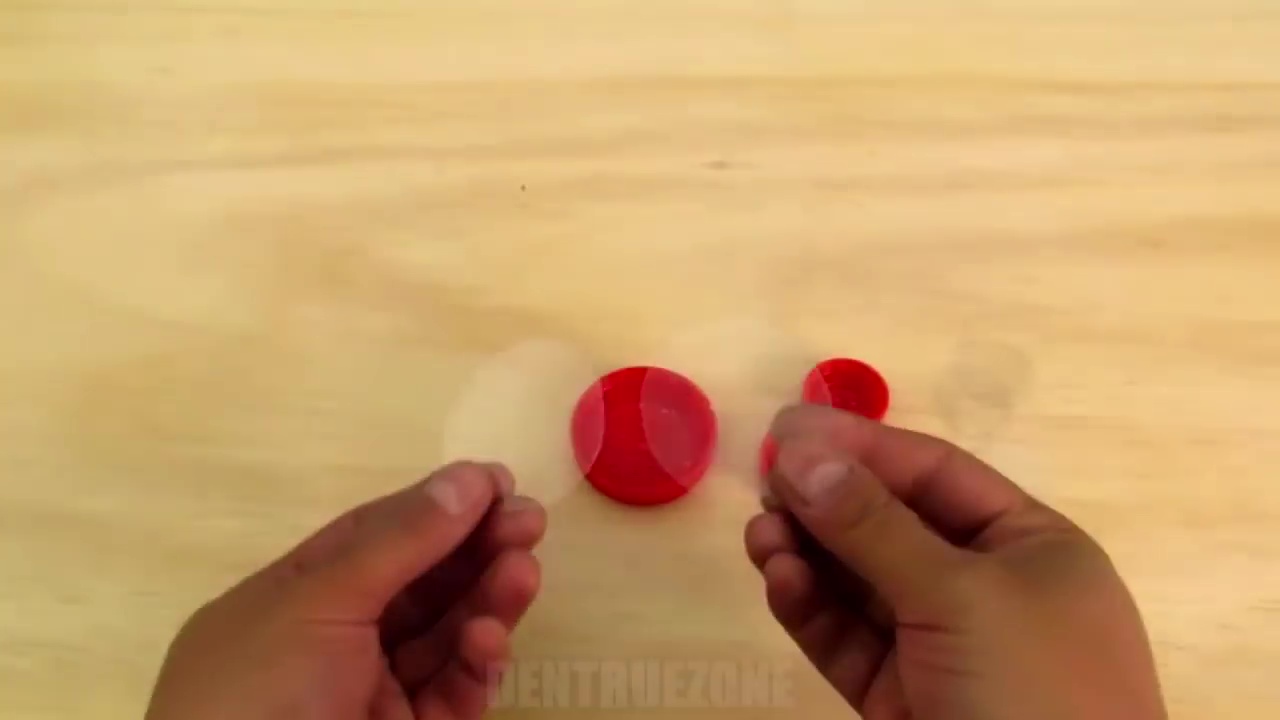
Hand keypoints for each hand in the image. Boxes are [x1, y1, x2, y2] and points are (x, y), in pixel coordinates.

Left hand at [146, 461, 545, 719]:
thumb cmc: (260, 693)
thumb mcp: (318, 600)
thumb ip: (399, 541)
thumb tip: (469, 477)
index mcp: (290, 600)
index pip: (372, 536)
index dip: (434, 505)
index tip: (495, 481)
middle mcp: (331, 644)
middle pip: (419, 583)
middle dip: (475, 548)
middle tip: (529, 521)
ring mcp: (370, 696)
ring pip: (444, 636)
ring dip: (487, 600)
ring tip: (524, 571)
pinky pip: (453, 693)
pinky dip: (477, 663)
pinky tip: (490, 639)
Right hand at [746, 405, 1166, 719]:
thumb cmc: (1033, 692)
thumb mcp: (962, 596)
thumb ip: (874, 526)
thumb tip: (801, 452)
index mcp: (1032, 547)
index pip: (936, 473)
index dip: (862, 446)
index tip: (787, 430)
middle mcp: (987, 589)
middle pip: (891, 524)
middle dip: (827, 501)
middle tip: (762, 481)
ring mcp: (943, 648)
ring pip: (860, 583)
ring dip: (808, 553)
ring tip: (760, 533)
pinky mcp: (903, 700)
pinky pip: (849, 639)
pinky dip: (811, 609)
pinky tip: (779, 580)